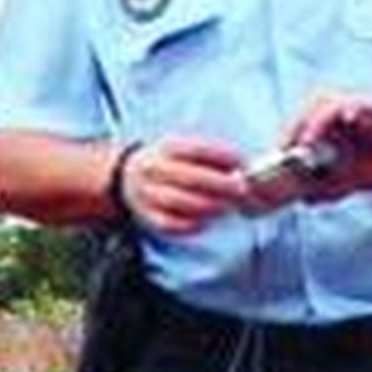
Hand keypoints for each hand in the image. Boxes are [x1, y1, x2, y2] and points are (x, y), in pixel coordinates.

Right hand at [120, 134, 246, 236]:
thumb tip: (243, 168)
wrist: (127, 178)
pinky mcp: (148, 216)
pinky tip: (206, 221)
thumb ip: (208, 156)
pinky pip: (172, 224)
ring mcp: (149, 193)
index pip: (196, 149)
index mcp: (166, 147)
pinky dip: (191, 224)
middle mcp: (155, 168)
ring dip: (208, 206)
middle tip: (241, 190)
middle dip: (221, 185)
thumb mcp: (182, 149)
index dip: (222, 156)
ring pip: (181, 202)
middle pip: (191, 177)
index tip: (242, 163)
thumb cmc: (168, 163)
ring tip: (226, 207)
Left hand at [282, 93, 371, 196]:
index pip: (302, 120)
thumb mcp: (347, 180)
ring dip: (314, 120)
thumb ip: (324, 186)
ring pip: (328, 101)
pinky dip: (351, 109)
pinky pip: (361, 103)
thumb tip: (303, 198)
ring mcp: (361, 107)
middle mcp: (345, 109)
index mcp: (334, 122)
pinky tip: (344, 119)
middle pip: (309, 106)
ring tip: (307, 142)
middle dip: (293, 128)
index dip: (286, 136)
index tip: (276, 156)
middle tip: (285, 151)